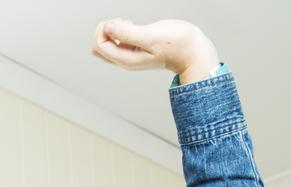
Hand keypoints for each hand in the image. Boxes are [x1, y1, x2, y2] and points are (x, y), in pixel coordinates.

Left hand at [92, 19, 218, 83]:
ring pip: (106, 44)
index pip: (99, 46)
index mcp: (126, 59)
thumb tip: (107, 27)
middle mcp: (125, 60)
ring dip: (111, 29)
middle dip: (104, 30)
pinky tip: (132, 25)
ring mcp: (129, 55)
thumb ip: (128, 33)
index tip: (121, 21)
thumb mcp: (151, 36)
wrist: (192, 51)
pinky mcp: (135, 49)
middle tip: (122, 22)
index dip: (104, 29)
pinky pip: (116, 41)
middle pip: (98, 47)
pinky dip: (119, 30)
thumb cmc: (177, 44)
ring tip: (128, 23)